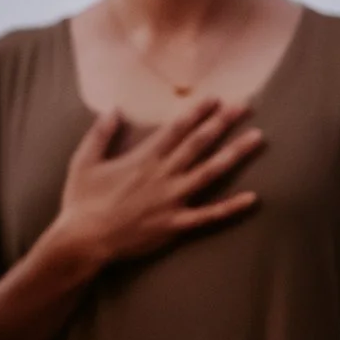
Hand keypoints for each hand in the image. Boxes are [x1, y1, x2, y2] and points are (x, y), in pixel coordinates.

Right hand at [53, 96, 261, 279]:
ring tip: (257, 137)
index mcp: (143, 159)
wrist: (84, 241)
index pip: (176, 129)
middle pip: (199, 143)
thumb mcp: (84, 162)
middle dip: (223, 122)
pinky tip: (253, 198)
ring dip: (235, 154)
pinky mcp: (175, 225)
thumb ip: (100, 134)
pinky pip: (209, 215)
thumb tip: (114, 109)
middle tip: (245, 104)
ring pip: (210, 172)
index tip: (215, 97)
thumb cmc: (81, 202)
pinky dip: (231, 207)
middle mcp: (163, 175)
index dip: (197, 111)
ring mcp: (172, 200)